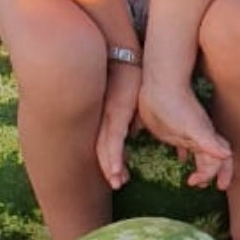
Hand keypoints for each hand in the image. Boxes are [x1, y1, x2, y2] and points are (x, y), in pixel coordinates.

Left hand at [96, 62, 141, 190]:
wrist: (119, 55)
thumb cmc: (125, 75)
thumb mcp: (127, 100)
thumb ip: (129, 117)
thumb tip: (134, 129)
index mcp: (109, 118)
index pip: (108, 144)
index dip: (113, 160)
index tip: (120, 175)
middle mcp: (106, 120)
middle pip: (105, 150)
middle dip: (111, 169)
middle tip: (117, 184)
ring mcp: (109, 117)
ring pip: (106, 148)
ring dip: (111, 166)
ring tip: (117, 182)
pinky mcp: (116, 112)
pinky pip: (113, 138)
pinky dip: (113, 155)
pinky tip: (115, 168)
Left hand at [136, 79, 233, 190]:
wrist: (160, 86)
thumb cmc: (176, 105)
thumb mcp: (192, 127)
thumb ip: (209, 142)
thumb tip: (227, 155)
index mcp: (206, 138)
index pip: (217, 162)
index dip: (214, 175)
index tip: (201, 186)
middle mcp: (199, 137)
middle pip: (210, 159)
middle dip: (209, 174)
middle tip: (199, 186)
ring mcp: (187, 133)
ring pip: (199, 152)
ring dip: (199, 166)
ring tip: (193, 178)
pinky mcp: (173, 129)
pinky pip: (183, 145)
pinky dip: (183, 154)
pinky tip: (179, 158)